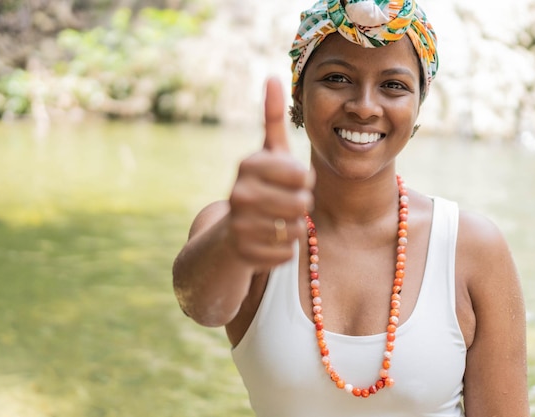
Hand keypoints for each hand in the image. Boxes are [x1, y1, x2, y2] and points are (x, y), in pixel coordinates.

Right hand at [228, 77, 314, 268]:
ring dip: (293, 228)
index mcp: (248, 165)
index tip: (289, 181)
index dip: (303, 180)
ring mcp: (239, 225)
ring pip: (296, 230)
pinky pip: (287, 253)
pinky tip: (267, 241)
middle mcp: (239, 194)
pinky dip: (283, 249)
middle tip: (283, 204)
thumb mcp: (267, 153)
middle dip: (300, 205)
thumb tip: (273, 76)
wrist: (231, 232)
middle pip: (302, 203)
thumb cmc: (260, 186)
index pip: (302, 175)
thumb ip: (273, 118)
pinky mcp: (245, 254)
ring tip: (275, 221)